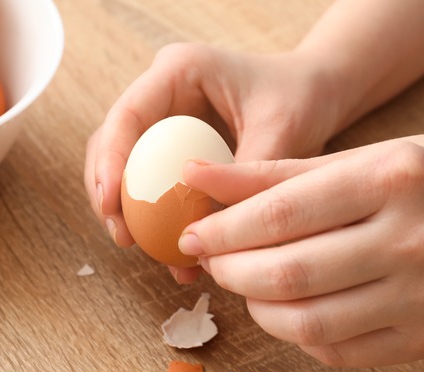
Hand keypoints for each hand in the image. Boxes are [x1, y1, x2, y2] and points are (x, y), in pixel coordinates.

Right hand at [84, 43, 344, 282]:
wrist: (315, 95)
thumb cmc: (300, 98)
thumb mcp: (281, 130)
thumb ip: (244, 173)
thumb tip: (208, 226)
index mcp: (179, 70)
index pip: (128, 114)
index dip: (110, 160)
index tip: (110, 204)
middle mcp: (161, 93)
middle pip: (111, 141)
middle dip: (107, 191)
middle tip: (122, 236)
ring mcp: (162, 120)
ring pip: (123, 165)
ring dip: (123, 208)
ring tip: (136, 246)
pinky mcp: (170, 147)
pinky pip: (148, 182)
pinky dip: (152, 216)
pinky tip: (168, 249)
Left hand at [178, 135, 423, 366]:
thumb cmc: (415, 179)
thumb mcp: (350, 160)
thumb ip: (268, 174)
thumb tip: (192, 176)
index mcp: (394, 178)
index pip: (282, 214)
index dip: (223, 230)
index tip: (192, 234)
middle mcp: (416, 239)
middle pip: (290, 273)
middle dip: (231, 271)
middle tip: (212, 260)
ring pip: (307, 322)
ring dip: (256, 307)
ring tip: (245, 283)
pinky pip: (336, 350)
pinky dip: (295, 332)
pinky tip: (287, 306)